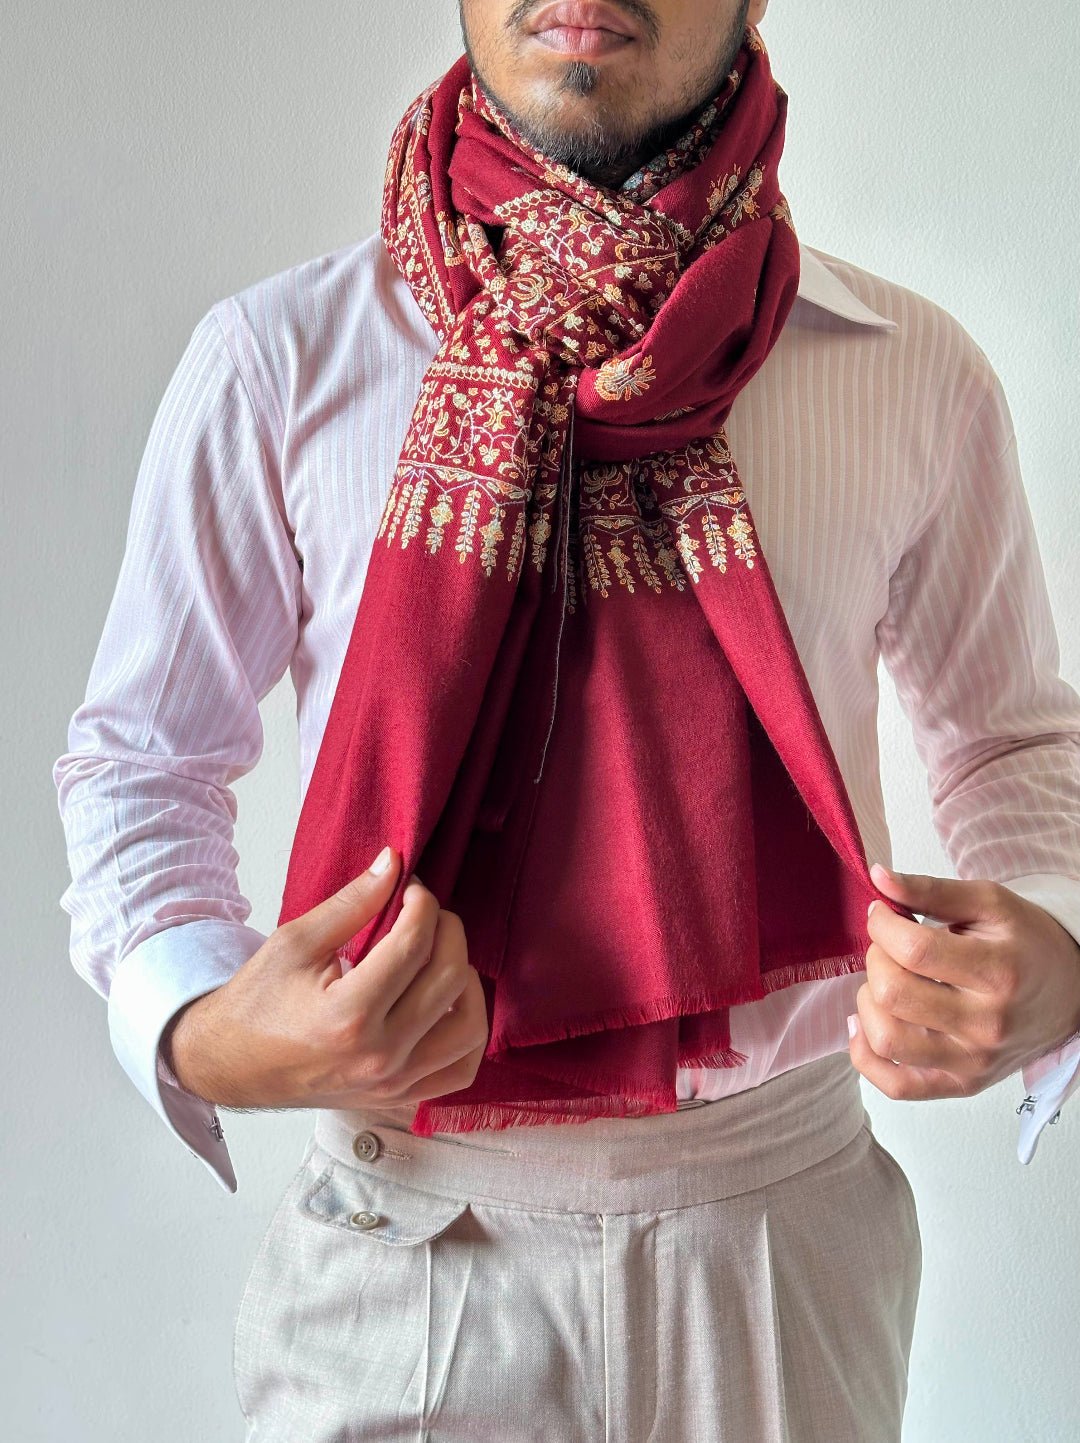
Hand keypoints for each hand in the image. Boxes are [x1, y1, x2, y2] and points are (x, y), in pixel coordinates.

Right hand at [161, 847, 488, 1110]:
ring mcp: (394, 1084)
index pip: (414, 944)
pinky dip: (468, 1032)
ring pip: (471, 1025)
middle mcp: (380, 1056)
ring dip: (465, 979)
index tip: (410, 886)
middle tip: (424, 912)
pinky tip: (448, 1003)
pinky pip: (462, 1068)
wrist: (229, 1063)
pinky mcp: (400, 1098)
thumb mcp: (295, 941)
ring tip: (438, 955)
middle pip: (451, 977)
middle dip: (446, 929)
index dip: (421, 902)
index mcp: (349, 1016)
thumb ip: (352, 901)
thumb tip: (395, 862)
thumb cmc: (256, 1002)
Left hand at [848, 863, 1079, 1100]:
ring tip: (886, 983)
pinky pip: (896, 1085)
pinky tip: (867, 1024)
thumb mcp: (989, 903)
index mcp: (998, 972)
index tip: (883, 915)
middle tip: (890, 948)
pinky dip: (866, 1055)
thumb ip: (931, 889)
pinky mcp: (961, 1083)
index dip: (882, 926)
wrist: (1070, 993)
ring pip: (887, 1039)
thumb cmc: (1026, 945)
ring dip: (867, 1002)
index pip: (914, 950)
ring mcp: (973, 1060)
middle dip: (875, 959)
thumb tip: (878, 877)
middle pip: (894, 993)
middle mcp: (987, 1024)